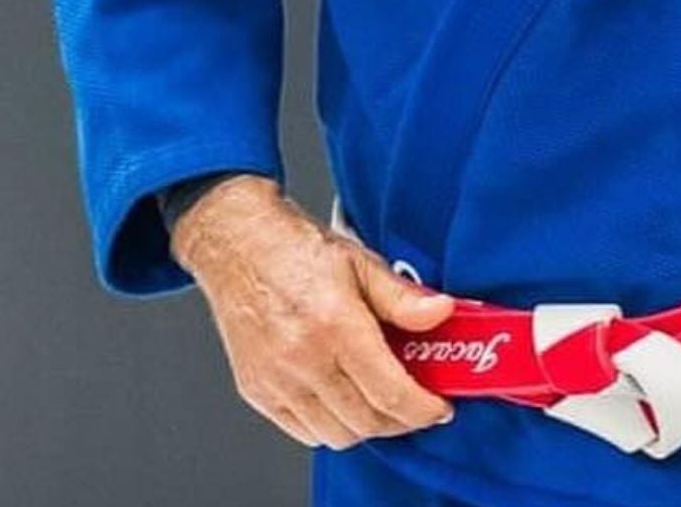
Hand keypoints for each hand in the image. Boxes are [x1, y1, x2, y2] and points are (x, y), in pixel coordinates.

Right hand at [171, 175, 457, 449]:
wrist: (239, 246)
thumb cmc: (297, 250)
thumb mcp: (361, 262)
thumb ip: (402, 297)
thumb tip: (441, 312)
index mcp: (335, 324)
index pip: (389, 391)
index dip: (422, 409)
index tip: (439, 408)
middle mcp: (303, 358)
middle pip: (366, 420)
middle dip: (401, 421)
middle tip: (419, 405)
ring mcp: (276, 380)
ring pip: (336, 434)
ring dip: (368, 426)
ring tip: (385, 402)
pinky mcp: (257, 391)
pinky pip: (303, 431)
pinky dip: (332, 426)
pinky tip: (346, 401)